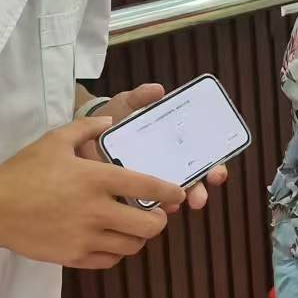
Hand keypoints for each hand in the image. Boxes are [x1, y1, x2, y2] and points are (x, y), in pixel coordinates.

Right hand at [0, 116, 186, 268]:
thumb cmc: (23, 171)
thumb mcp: (54, 140)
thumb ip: (86, 129)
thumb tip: (110, 120)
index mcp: (95, 179)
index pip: (147, 187)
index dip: (170, 192)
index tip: (178, 194)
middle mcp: (96, 211)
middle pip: (148, 226)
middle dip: (159, 220)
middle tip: (156, 214)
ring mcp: (86, 237)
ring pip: (132, 246)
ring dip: (139, 237)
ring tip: (135, 228)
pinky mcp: (74, 257)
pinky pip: (110, 260)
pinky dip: (117, 252)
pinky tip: (113, 242)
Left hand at [79, 82, 228, 212]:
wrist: (81, 135)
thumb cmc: (111, 118)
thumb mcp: (126, 105)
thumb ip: (141, 97)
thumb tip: (158, 89)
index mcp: (172, 146)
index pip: (201, 158)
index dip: (214, 166)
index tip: (216, 171)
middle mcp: (166, 166)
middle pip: (193, 182)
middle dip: (200, 191)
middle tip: (199, 198)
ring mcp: (148, 184)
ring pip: (171, 198)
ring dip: (175, 203)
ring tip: (175, 205)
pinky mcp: (129, 195)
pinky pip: (143, 206)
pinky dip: (150, 208)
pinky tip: (150, 209)